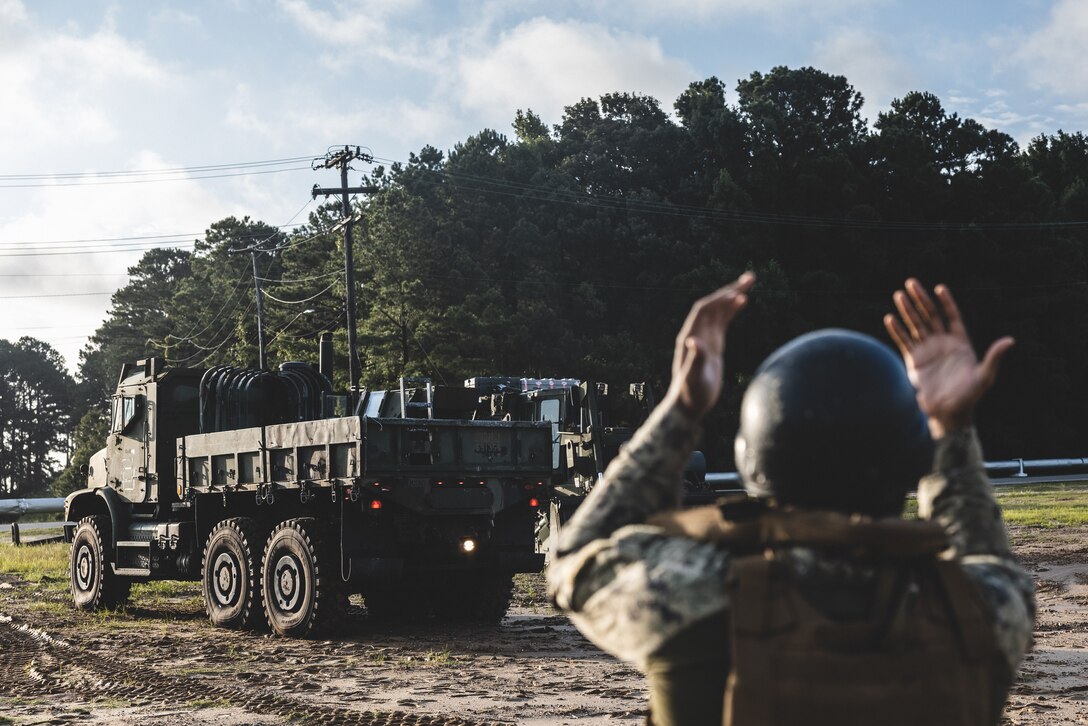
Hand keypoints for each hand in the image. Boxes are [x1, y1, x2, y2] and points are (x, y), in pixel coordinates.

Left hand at [666, 272, 755, 418]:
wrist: (689, 406)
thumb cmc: (690, 393)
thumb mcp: (694, 378)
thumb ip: (694, 360)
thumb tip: (693, 341)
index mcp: (690, 336)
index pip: (704, 310)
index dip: (720, 299)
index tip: (738, 293)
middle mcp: (696, 333)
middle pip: (713, 305)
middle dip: (730, 290)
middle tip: (751, 277)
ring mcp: (704, 338)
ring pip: (719, 310)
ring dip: (733, 296)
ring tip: (750, 282)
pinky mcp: (713, 345)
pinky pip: (723, 321)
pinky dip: (732, 310)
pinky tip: (743, 301)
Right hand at [884, 278, 1013, 438]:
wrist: (948, 412)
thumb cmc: (969, 396)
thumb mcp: (985, 376)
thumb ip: (994, 357)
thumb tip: (1010, 341)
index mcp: (960, 343)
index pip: (952, 317)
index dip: (946, 303)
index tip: (939, 288)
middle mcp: (942, 342)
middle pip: (930, 315)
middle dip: (921, 299)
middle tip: (911, 283)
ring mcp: (927, 350)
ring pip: (916, 325)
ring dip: (907, 310)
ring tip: (898, 295)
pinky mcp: (914, 359)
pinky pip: (904, 341)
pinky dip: (897, 330)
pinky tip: (890, 318)